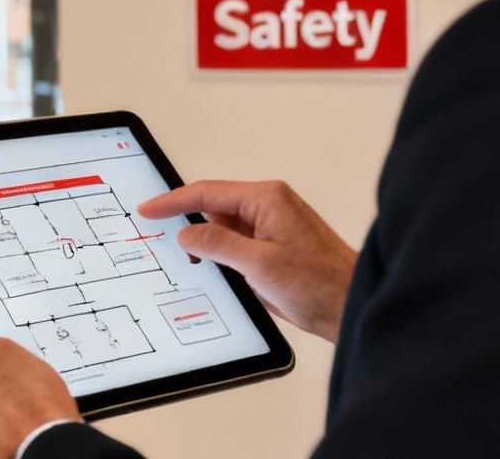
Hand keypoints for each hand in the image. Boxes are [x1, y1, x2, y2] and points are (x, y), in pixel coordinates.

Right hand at [138, 179, 357, 341]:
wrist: (352, 307)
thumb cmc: (321, 284)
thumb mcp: (258, 264)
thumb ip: (216, 243)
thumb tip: (187, 232)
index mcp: (267, 199)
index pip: (207, 192)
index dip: (172, 201)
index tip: (148, 209)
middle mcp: (270, 206)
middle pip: (215, 209)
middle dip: (197, 231)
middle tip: (183, 254)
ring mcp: (274, 225)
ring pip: (225, 229)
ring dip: (216, 249)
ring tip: (226, 274)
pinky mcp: (275, 245)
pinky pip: (239, 244)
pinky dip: (229, 258)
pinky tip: (233, 277)